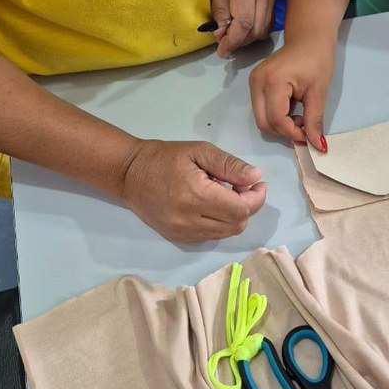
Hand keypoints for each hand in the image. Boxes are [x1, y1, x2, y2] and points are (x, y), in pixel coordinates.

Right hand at [119, 140, 266, 241]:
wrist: (129, 174)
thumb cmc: (165, 157)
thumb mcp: (199, 151)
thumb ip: (229, 165)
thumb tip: (255, 177)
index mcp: (196, 195)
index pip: (241, 209)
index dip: (257, 198)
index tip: (259, 183)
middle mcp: (190, 220)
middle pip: (237, 225)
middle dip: (248, 206)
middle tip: (241, 186)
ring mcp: (183, 232)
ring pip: (226, 233)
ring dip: (235, 216)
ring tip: (226, 194)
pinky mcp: (178, 238)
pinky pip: (211, 236)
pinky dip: (221, 222)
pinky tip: (212, 205)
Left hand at [207, 0, 274, 57]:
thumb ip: (218, 9)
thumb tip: (221, 34)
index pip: (245, 23)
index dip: (233, 40)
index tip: (221, 51)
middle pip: (255, 30)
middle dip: (239, 42)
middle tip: (222, 44)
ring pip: (263, 30)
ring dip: (246, 39)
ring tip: (230, 36)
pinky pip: (267, 24)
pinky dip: (254, 32)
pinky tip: (241, 30)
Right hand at [249, 38, 334, 151]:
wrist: (309, 38)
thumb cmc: (317, 59)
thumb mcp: (319, 91)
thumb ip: (315, 119)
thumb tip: (318, 146)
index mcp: (273, 81)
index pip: (276, 119)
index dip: (293, 133)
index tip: (309, 135)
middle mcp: (257, 82)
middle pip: (263, 122)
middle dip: (284, 130)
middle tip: (304, 125)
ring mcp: (253, 82)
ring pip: (261, 118)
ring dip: (280, 124)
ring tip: (299, 114)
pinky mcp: (255, 83)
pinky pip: (262, 109)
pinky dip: (276, 115)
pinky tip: (291, 108)